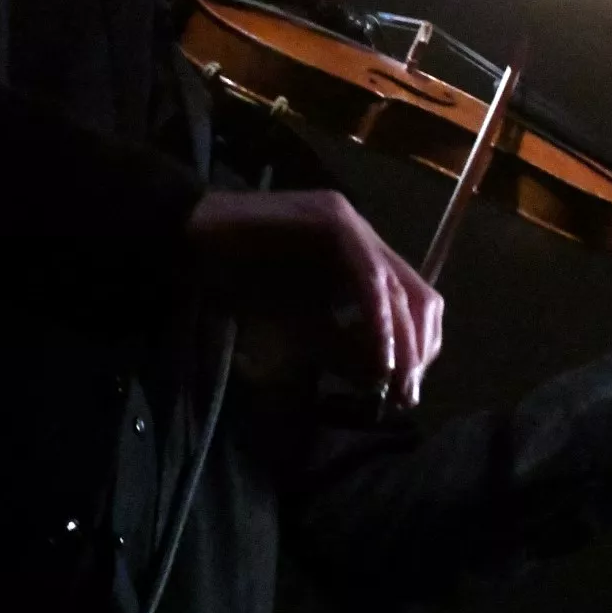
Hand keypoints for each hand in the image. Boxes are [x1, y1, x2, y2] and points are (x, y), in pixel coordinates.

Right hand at [184, 189, 441, 406]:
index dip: (419, 346)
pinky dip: (377, 317)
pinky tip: (376, 351)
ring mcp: (351, 223)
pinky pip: (368, 275)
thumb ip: (343, 347)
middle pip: (419, 295)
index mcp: (363, 257)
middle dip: (418, 347)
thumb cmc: (242, 284)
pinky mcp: (332, 221)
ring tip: (392, 378)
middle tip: (406, 391)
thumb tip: (385, 379)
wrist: (192, 247)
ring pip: (398, 287)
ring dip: (401, 338)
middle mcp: (365, 237)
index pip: (415, 302)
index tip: (408, 389)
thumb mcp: (304, 326)